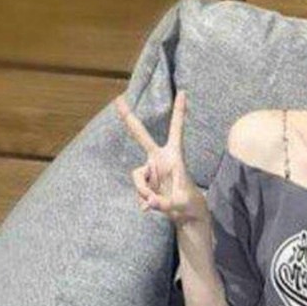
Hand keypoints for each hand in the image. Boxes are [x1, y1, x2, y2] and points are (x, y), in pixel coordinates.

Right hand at [114, 90, 203, 225]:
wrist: (185, 214)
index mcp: (174, 156)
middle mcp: (159, 158)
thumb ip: (164, 203)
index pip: (177, 130)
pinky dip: (143, 199)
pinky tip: (149, 207)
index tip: (183, 91)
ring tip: (153, 202)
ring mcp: (151, 169)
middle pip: (141, 136)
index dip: (179, 111)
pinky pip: (138, 188)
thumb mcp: (179, 205)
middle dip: (129, 118)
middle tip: (118, 100)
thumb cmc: (188, 204)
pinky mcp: (146, 181)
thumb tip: (148, 202)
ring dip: (142, 190)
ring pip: (137, 176)